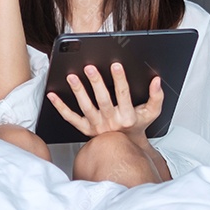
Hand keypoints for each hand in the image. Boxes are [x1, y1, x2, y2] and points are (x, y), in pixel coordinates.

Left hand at [46, 62, 163, 142]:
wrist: (125, 145)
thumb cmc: (136, 125)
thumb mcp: (152, 113)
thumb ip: (156, 97)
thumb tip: (156, 81)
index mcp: (127, 117)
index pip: (123, 95)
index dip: (120, 79)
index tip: (116, 65)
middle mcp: (111, 122)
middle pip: (102, 100)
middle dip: (96, 82)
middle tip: (89, 67)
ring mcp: (96, 126)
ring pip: (85, 107)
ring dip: (78, 92)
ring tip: (72, 77)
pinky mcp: (84, 129)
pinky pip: (70, 118)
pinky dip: (60, 107)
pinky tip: (52, 94)